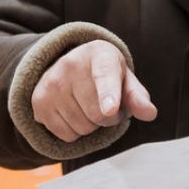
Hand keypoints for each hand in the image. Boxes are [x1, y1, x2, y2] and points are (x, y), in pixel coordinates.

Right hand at [31, 40, 156, 141]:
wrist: (71, 64)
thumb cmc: (106, 74)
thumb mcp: (125, 79)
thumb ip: (137, 96)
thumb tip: (149, 113)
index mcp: (100, 54)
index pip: (104, 77)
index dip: (108, 95)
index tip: (110, 108)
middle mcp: (70, 64)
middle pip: (98, 114)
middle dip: (109, 117)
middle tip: (108, 105)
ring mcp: (51, 83)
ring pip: (82, 127)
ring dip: (92, 125)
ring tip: (90, 106)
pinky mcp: (39, 102)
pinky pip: (67, 135)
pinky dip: (76, 131)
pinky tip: (75, 112)